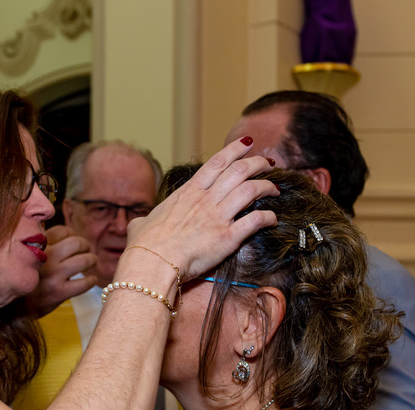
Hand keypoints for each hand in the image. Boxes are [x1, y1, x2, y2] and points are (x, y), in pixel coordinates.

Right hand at [25, 226, 98, 316]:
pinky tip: (91, 280)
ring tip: (92, 262)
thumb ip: (38, 246)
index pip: (62, 231)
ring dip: (92, 260)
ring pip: (84, 260)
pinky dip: (91, 280)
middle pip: (76, 242)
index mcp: (37, 247)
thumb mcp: (24, 257)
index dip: (71, 235)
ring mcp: (54, 275)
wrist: (10, 307)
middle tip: (86, 250)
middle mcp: (46, 258)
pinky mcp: (59, 292)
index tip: (72, 240)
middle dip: (85, 245)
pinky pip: (84, 283)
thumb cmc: (19, 280)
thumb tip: (59, 235)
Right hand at [124, 138, 277, 280]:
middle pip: (240, 170)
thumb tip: (139, 225)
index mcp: (188, 192)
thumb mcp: (141, 225)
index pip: (217, 162)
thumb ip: (146, 220)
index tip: (248, 142)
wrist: (152, 262)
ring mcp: (218, 217)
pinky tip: (273, 219)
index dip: (235, 149)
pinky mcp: (228, 238)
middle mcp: (206, 199)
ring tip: (275, 188)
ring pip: (251, 190)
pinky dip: (268, 217)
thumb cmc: (144, 245)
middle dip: (258, 163)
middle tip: (268, 163)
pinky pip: (256, 221)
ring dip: (266, 186)